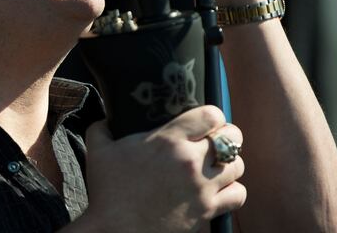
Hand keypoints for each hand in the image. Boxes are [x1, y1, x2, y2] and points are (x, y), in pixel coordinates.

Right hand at [83, 105, 245, 232]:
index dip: (211, 115)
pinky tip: (219, 188)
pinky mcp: (207, 210)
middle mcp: (190, 161)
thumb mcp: (98, 150)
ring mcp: (202, 187)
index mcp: (167, 140)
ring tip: (216, 164)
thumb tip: (103, 119)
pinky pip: (238, 194)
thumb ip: (101, 128)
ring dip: (229, 162)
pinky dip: (233, 189)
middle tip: (215, 139)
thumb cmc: (106, 191)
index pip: (211, 115)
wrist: (115, 231)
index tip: (204, 120)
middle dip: (226, 134)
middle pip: (232, 137)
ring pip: (238, 165)